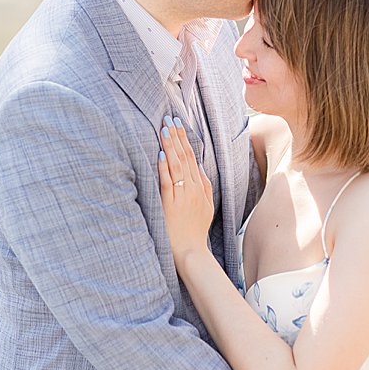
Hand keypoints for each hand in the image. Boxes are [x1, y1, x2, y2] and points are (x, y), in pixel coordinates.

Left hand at [158, 117, 214, 262]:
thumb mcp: (207, 206)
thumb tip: (197, 168)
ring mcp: (182, 195)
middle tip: (169, 119)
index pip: (192, 157)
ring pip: (177, 165)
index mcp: (200, 187)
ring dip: (171, 146)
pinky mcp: (171, 203)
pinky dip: (165, 167)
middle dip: (176, 136)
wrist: (190, 250)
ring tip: (164, 129)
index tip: (178, 125)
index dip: (184, 140)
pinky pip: (168, 182)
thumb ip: (203, 186)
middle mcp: (193, 188)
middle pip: (185, 157)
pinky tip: (162, 154)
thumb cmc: (195, 230)